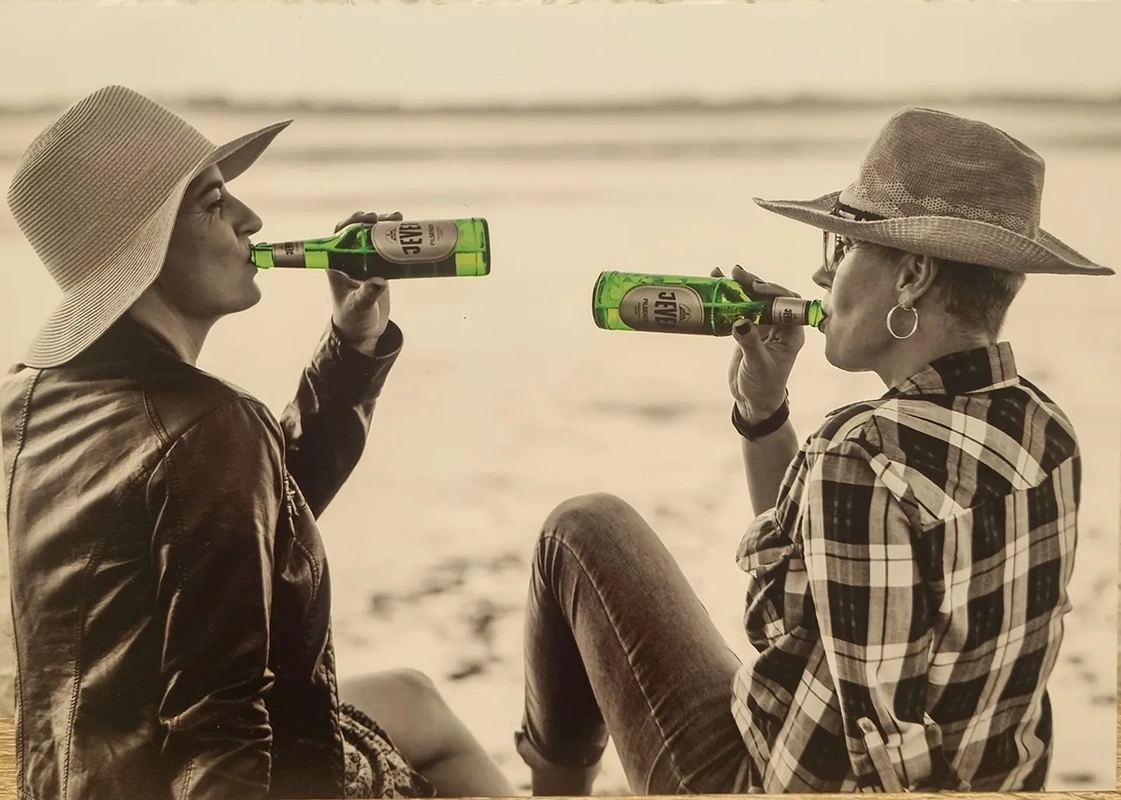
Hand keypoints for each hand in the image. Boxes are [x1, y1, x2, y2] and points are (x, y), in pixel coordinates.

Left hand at [327, 210, 402, 355]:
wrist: (362, 332)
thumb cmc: (353, 319)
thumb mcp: (360, 306)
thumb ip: (367, 294)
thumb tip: (379, 280)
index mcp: (337, 264)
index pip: (339, 235)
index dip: (352, 223)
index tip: (367, 218)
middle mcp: (350, 259)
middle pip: (359, 232)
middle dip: (373, 221)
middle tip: (388, 218)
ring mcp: (366, 263)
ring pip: (374, 237)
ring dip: (386, 227)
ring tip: (400, 219)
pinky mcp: (380, 269)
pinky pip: (387, 249)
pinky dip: (396, 240)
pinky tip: (409, 233)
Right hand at [711, 264, 805, 423]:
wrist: (753, 401)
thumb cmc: (763, 387)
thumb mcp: (758, 365)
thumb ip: (751, 343)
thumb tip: (740, 322)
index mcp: (791, 333)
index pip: (788, 304)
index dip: (774, 292)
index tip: (757, 287)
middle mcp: (781, 326)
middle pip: (770, 297)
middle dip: (754, 283)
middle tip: (737, 274)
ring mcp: (764, 327)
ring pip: (754, 300)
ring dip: (741, 287)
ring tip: (724, 274)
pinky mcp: (749, 330)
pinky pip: (741, 309)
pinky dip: (730, 299)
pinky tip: (717, 286)